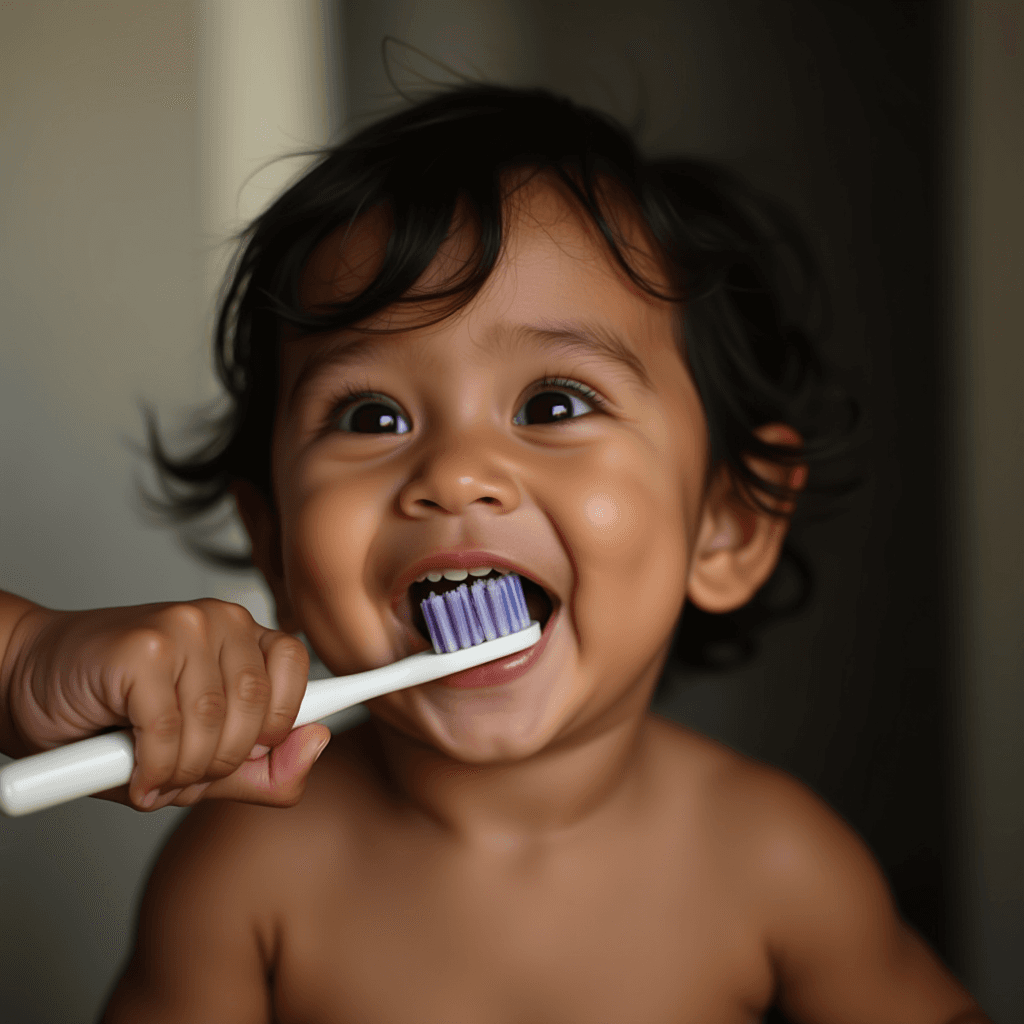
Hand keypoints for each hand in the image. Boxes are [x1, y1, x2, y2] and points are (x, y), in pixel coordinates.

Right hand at [3, 599, 329, 810]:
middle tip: (182, 772)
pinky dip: (153, 771)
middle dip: (222, 766)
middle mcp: (221, 621)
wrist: (21, 682)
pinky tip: (132, 771)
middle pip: (259, 715)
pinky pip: (171, 735)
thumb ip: (263, 766)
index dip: (282, 726)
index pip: (297, 672)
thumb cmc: (112, 718)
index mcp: (243, 636)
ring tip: (152, 770)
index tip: (263, 750)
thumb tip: (316, 745)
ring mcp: (184, 627)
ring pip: (216, 730)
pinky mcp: (145, 648)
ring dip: (183, 774)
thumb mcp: (199, 755)